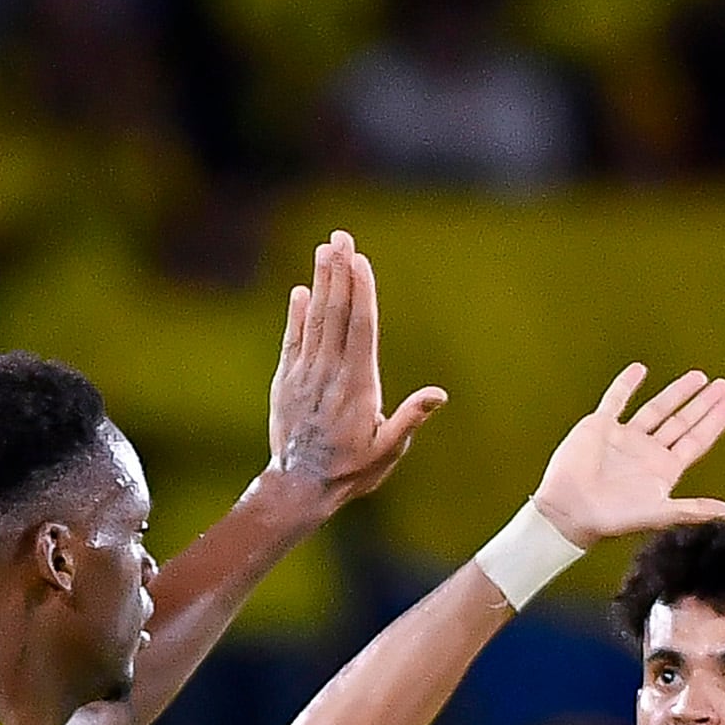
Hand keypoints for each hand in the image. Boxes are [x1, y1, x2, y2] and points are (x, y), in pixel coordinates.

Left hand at [268, 229, 446, 511]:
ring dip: (320, 283)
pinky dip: (297, 316)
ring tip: (324, 250)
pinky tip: (301, 292)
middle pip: (336, 313)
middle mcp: (330, 374)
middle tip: (340, 237)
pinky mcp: (285, 382)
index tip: (359, 260)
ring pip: (314, 321)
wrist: (300, 488)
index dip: (360, 292)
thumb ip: (410, 419)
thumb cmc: (351, 471)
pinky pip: (293, 341)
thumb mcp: (387, 451)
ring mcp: (305, 375)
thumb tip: (439, 394)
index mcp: (358, 386)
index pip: (361, 328)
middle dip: (339, 272)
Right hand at [534, 364, 724, 550]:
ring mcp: (625, 438)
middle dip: (703, 404)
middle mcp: (647, 453)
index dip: (714, 422)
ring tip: (698, 377)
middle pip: (682, 422)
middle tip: (723, 386)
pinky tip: (640, 370)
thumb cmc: (613, 517)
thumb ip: (696, 509)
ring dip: (677, 393)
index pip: (696, 441)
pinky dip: (626, 384)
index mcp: (663, 471)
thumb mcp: (661, 513)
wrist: (571, 509)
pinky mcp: (600, 427)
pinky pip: (616, 400)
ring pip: (657, 409)